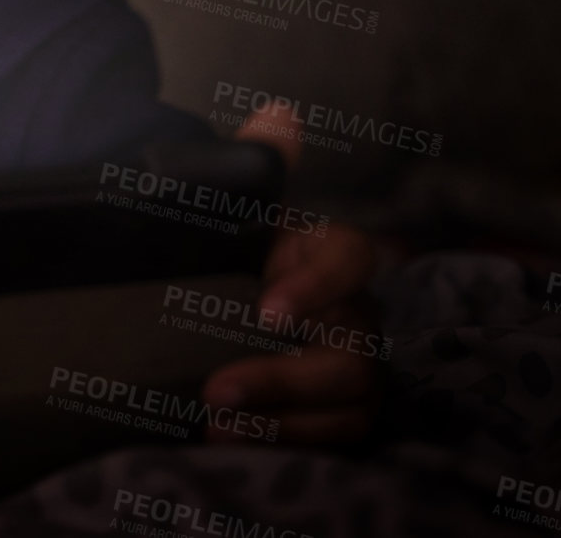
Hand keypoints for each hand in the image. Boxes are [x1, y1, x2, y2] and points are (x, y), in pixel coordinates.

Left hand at [200, 103, 382, 444]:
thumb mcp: (231, 206)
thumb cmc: (228, 245)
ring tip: (218, 426)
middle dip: (288, 378)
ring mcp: (350, 364)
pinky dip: (287, 443)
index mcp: (325, 253)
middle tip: (217, 389)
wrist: (208, 291)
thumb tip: (279, 116)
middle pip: (352, 350)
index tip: (265, 311)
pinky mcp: (334, 410)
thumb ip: (252, 164)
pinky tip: (232, 444)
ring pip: (349, 402)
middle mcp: (350, 310)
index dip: (317, 284)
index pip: (351, 256)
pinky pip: (334, 436)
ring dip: (284, 421)